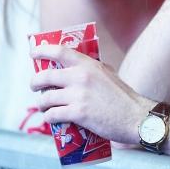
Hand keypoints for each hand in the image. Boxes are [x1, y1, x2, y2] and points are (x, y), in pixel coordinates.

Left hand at [30, 44, 150, 144]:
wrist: (136, 117)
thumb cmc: (123, 97)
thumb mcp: (108, 74)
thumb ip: (91, 70)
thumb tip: (74, 69)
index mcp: (89, 65)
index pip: (59, 51)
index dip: (42, 50)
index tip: (33, 52)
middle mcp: (81, 77)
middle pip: (45, 76)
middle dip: (35, 82)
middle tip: (35, 87)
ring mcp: (79, 95)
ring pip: (45, 98)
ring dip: (41, 103)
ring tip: (44, 106)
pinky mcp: (78, 113)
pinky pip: (53, 115)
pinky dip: (49, 117)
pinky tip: (51, 118)